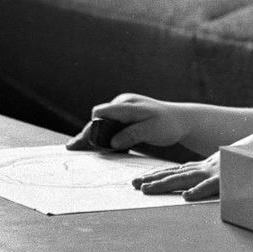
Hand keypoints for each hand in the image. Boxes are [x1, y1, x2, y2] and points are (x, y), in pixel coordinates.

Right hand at [65, 93, 192, 151]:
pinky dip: (104, 136)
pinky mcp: (126, 117)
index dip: (91, 127)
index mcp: (127, 105)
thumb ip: (132, 134)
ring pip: (103, 124)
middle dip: (86, 133)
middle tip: (71, 147)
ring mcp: (123, 110)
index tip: (84, 141)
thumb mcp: (152, 130)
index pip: (101, 113)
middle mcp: (122, 104)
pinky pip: (110, 126)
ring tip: (78, 147)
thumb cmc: (168, 124)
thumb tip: (112, 142)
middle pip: (98, 119)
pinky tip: (98, 146)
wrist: (181, 120)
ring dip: (94, 135)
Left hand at [132, 153, 219, 200]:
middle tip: (134, 183)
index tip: (138, 181)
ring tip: (147, 188)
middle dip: (152, 179)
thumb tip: (189, 187)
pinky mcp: (224, 181)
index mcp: (199, 169)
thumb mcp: (218, 171)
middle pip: (173, 175)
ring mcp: (212, 174)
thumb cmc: (238, 166)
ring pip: (184, 179)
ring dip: (164, 183)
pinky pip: (210, 186)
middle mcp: (202, 170)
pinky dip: (198, 190)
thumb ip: (204, 177)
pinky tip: (187, 196)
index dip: (155, 176)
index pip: (173, 172)